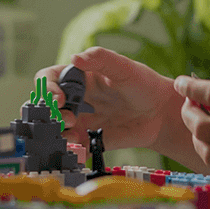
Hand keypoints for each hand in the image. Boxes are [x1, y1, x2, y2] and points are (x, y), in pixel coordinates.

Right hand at [30, 48, 179, 151]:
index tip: (60, 98)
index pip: (50, 79)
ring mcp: (83, 120)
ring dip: (58, 133)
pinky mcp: (91, 139)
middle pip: (48, 105)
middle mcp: (77, 99)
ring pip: (57, 127)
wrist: (161, 113)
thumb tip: (75, 57)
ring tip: (75, 136)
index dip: (48, 88)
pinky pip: (74, 147)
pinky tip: (80, 150)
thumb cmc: (144, 84)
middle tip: (69, 119)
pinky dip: (71, 150)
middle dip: (51, 114)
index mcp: (80, 77)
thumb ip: (101, 59)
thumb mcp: (124, 67)